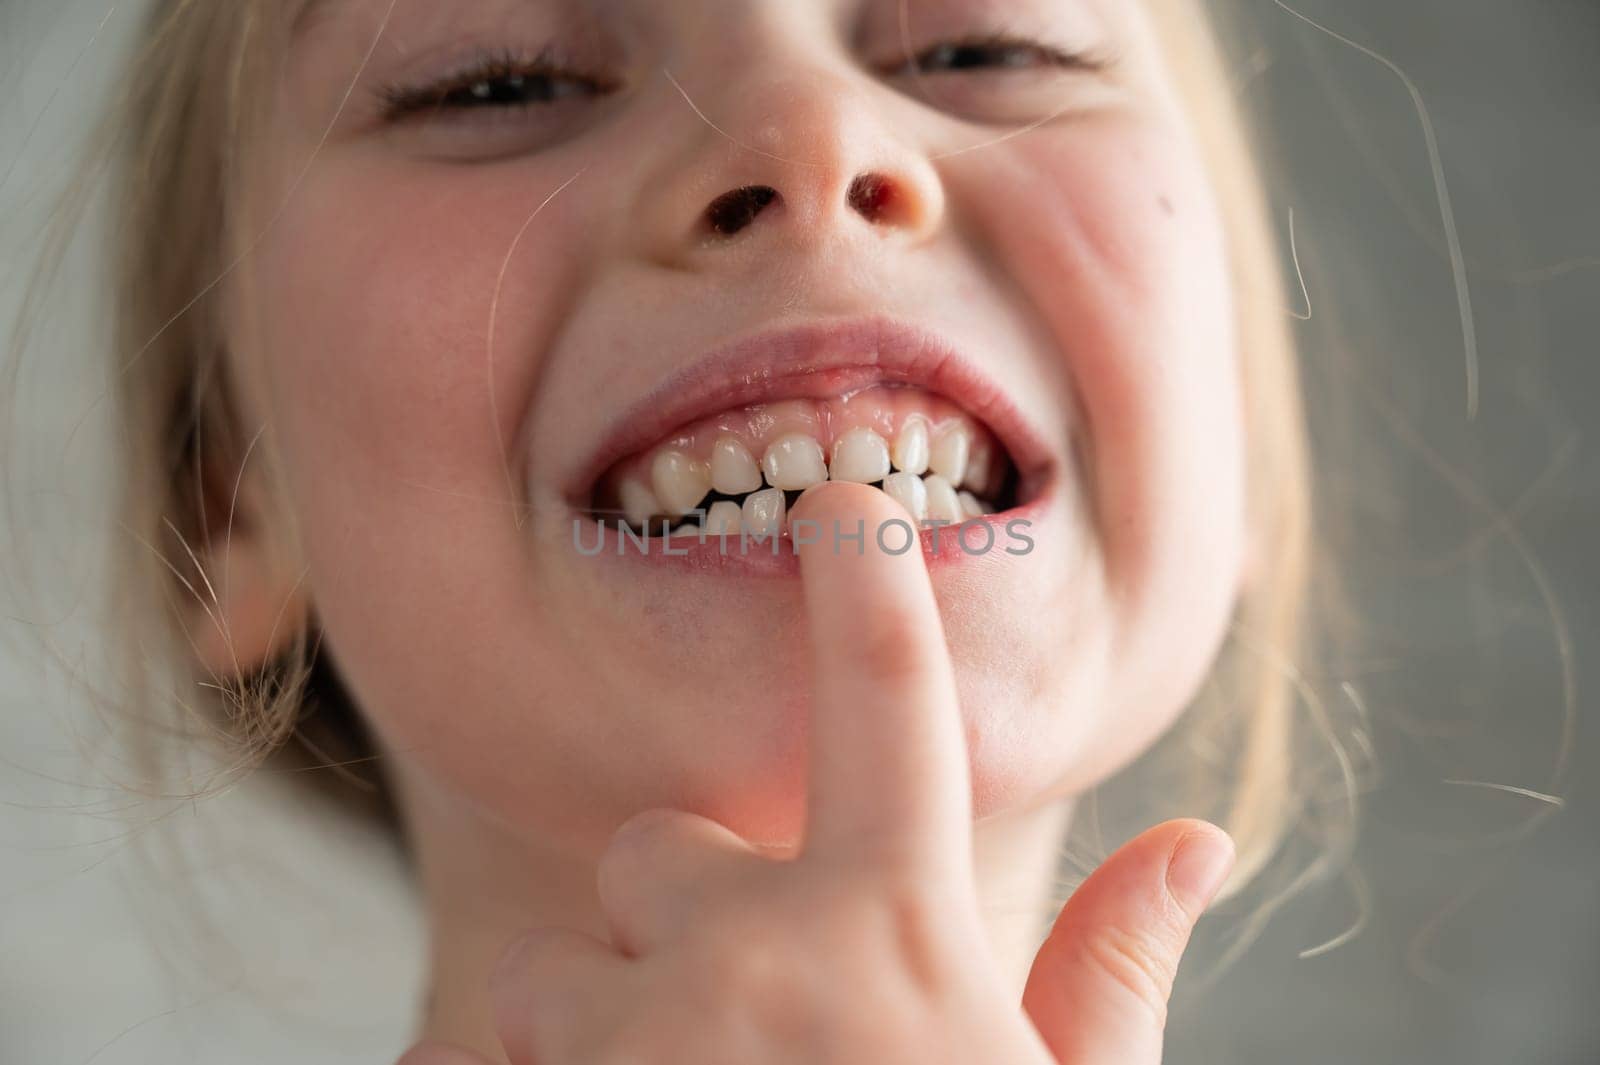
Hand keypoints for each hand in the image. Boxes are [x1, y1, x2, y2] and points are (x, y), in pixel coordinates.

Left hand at [402, 482, 1233, 1064]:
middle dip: (691, 917)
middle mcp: (749, 961)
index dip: (866, 573)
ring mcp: (630, 1052)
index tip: (840, 491)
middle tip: (758, 1035)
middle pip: (657, 852)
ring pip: (546, 979)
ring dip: (601, 1039)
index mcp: (897, 929)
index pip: (889, 693)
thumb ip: (1111, 968)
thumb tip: (1198, 838)